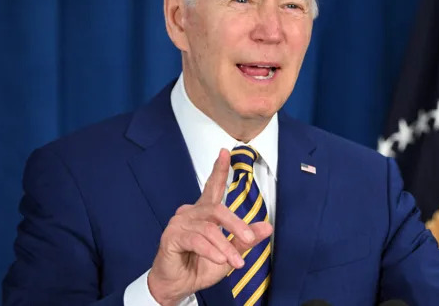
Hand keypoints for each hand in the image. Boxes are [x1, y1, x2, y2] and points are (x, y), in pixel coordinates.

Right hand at [147, 149, 272, 305]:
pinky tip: (220, 259)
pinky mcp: (171, 237)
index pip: (212, 187)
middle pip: (217, 209)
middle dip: (236, 224)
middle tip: (248, 239)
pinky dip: (211, 250)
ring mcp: (178, 223)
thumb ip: (245, 240)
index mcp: (203, 213)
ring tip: (235, 261)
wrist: (178, 286)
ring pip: (209, 228)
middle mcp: (190, 213)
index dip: (219, 170)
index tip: (225, 152)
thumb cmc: (200, 266)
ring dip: (225, 245)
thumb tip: (267, 227)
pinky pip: (196, 240)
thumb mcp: (229, 253)